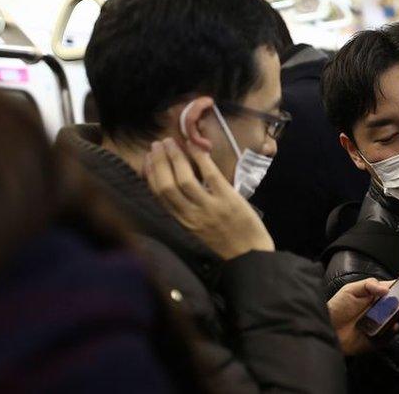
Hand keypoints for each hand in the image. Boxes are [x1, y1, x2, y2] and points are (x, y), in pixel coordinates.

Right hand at [144, 138, 273, 259]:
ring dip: (175, 158)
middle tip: (157, 144)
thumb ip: (188, 211)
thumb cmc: (226, 242)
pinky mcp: (228, 200)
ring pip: (184, 179)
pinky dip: (201, 158)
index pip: (160, 196)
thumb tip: (179, 186)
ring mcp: (210, 207)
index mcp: (183, 222)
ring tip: (171, 142)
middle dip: (159, 162)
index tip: (147, 160)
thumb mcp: (199, 230)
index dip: (151, 175)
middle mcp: (192, 216)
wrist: (251, 256)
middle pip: (167, 185)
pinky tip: (195, 146)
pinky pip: (210, 175)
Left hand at [327, 278, 398, 355]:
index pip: (395, 290)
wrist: (326, 328)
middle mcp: (380, 309)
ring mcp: (380, 324)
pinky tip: (393, 326)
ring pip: (398, 320)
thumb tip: (386, 288)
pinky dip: (393, 331)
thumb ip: (368, 286)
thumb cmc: (337, 307)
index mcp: (376, 295)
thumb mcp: (351, 290)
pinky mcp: (377, 338)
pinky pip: (389, 335)